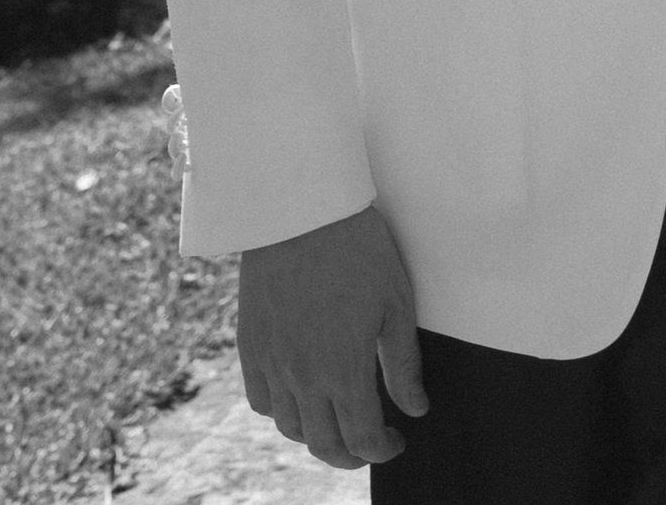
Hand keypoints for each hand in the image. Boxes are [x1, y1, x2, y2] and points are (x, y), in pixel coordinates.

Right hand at [238, 202, 426, 467]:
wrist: (301, 211)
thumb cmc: (358, 250)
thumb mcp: (396, 302)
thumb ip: (404, 364)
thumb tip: (416, 409)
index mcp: (343, 370)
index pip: (362, 439)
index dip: (382, 449)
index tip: (396, 440)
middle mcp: (302, 378)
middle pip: (323, 445)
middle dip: (350, 455)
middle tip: (368, 444)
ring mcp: (271, 365)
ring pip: (290, 427)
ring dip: (316, 435)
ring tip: (337, 419)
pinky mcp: (249, 347)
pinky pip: (260, 400)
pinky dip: (280, 410)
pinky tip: (299, 395)